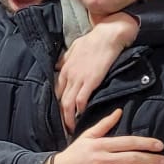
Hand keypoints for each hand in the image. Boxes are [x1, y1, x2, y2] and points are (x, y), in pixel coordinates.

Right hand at [50, 112, 163, 163]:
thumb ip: (104, 124)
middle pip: (131, 157)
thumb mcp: (87, 136)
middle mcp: (102, 158)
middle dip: (151, 159)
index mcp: (101, 144)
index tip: (160, 146)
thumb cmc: (75, 154)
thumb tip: (119, 111)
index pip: (128, 142)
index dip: (145, 143)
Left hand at [55, 14, 137, 131]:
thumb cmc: (93, 40)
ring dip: (68, 118)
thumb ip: (65, 58)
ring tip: (71, 128)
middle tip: (63, 128)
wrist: (107, 35)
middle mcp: (68, 75)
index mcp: (64, 68)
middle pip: (60, 100)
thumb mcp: (74, 48)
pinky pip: (81, 99)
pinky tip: (81, 117)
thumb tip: (58, 65)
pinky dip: (79, 110)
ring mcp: (78, 78)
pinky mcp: (90, 81)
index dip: (57, 104)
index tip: (60, 114)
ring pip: (67, 103)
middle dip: (60, 116)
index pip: (57, 91)